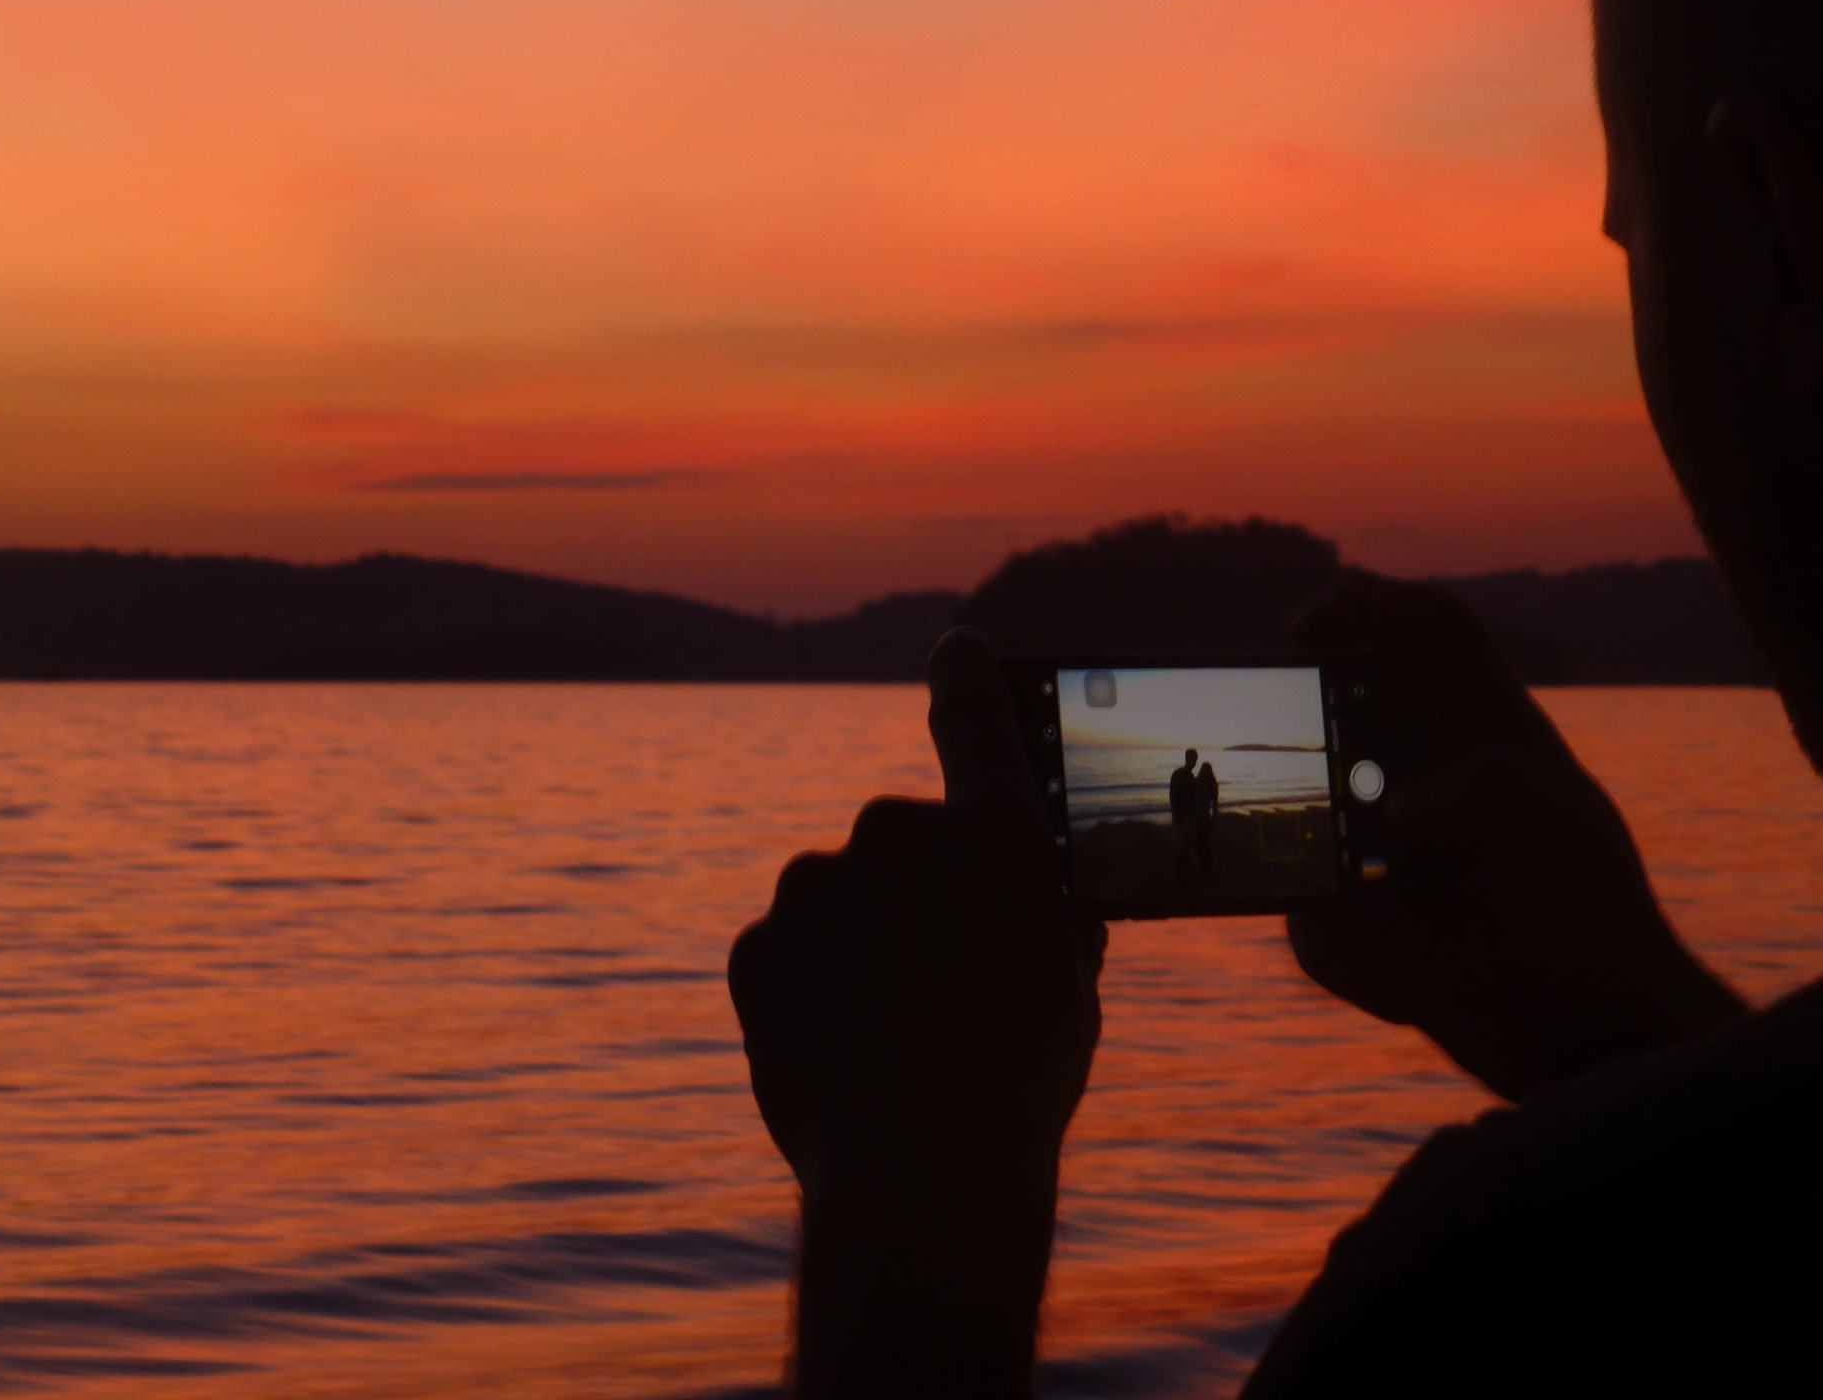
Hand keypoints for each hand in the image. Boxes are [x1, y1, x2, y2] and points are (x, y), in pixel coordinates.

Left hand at [728, 628, 1106, 1397]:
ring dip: (862, 946)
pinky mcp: (756, 943)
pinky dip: (814, 989)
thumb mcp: (1067, 979)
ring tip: (895, 1035)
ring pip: (842, 902)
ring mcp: (814, 884)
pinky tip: (847, 1049)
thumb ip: (1039, 911)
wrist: (916, 1171)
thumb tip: (1023, 898)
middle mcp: (895, 831)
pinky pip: (792, 953)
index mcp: (992, 829)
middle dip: (918, 895)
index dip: (967, 674)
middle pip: (904, 844)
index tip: (956, 650)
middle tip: (944, 982)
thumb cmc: (1019, 1078)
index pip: (974, 710)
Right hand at [1288, 578, 1747, 1101]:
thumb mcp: (1550, 826)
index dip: (1364, 607)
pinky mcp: (1373, 930)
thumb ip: (1481, 788)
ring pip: (1309, 839)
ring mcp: (1394, 857)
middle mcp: (1433, 782)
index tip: (1299, 630)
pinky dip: (1349, 959)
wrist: (1590, 1039)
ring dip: (1327, 883)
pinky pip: (1317, 930)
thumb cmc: (1588, 916)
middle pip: (1339, 733)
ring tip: (1374, 913)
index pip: (1427, 629)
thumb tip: (1396, 818)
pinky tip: (1407, 984)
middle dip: (1308, 763)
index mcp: (1489, 730)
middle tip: (1289, 787)